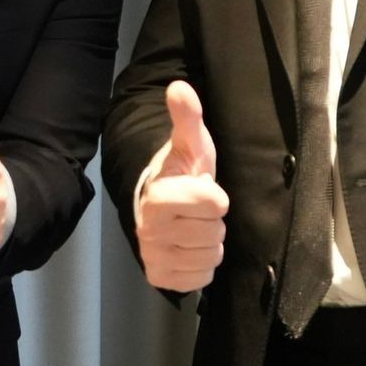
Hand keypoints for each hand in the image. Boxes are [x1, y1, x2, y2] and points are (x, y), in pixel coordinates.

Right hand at [136, 81, 227, 292]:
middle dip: (212, 219)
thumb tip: (179, 87)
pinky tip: (189, 247)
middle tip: (196, 209)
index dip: (215, 195)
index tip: (200, 188)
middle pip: (214, 232)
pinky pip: (202, 277)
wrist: (158, 204)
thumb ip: (187, 118)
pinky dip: (202, 264)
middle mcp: (150, 232)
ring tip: (193, 226)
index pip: (214, 203)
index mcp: (158, 198)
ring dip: (209, 241)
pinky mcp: (161, 279)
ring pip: (210, 256)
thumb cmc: (180, 172)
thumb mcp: (190, 144)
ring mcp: (154, 258)